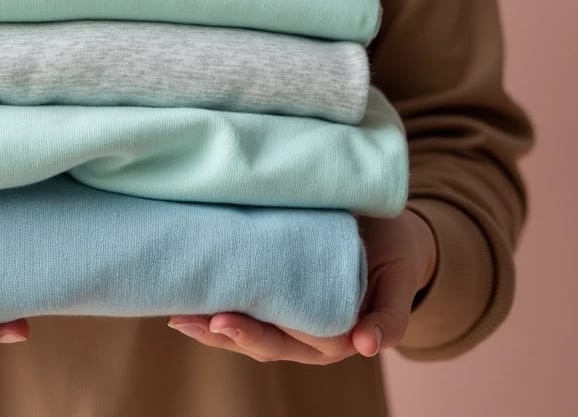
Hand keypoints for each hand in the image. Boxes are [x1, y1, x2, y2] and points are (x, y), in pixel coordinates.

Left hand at [166, 208, 436, 362]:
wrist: (392, 231)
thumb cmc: (395, 256)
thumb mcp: (400, 282)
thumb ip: (390, 316)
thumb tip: (368, 346)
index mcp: (333, 335)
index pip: (286, 342)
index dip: (253, 335)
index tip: (223, 322)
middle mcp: (305, 330)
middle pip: (257, 340)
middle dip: (219, 333)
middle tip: (186, 319)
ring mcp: (288, 311)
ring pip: (245, 325)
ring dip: (209, 322)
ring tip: (177, 311)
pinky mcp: (276, 286)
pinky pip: (244, 300)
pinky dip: (216, 297)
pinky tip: (187, 289)